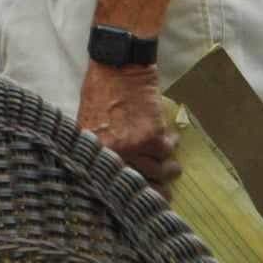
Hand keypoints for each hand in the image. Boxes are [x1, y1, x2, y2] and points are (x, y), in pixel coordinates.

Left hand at [78, 63, 179, 191]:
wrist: (116, 64)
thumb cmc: (99, 88)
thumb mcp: (89, 121)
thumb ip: (100, 146)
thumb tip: (114, 169)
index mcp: (92, 151)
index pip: (113, 182)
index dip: (130, 193)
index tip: (141, 197)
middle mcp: (111, 153)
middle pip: (140, 181)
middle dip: (155, 186)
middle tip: (164, 189)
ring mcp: (132, 146)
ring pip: (158, 169)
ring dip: (168, 168)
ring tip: (173, 166)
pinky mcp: (151, 135)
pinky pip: (167, 149)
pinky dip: (172, 144)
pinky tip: (172, 139)